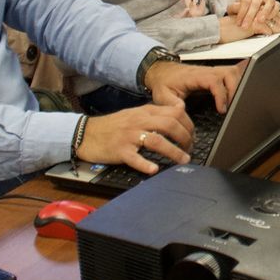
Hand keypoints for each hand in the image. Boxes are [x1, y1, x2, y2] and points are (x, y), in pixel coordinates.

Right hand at [76, 102, 195, 173]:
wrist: (86, 133)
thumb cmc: (113, 125)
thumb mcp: (135, 113)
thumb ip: (156, 112)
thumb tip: (180, 109)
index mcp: (145, 111)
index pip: (174, 111)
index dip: (189, 123)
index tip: (193, 135)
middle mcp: (139, 121)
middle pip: (169, 124)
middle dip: (185, 137)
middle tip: (190, 149)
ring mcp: (129, 136)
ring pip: (156, 141)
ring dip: (174, 152)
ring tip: (183, 160)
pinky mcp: (119, 151)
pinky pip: (134, 158)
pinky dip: (146, 164)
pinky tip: (155, 169)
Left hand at [143, 59, 242, 112]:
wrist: (162, 72)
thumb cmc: (164, 83)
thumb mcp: (162, 95)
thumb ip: (170, 103)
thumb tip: (181, 109)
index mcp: (194, 76)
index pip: (214, 81)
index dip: (221, 95)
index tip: (222, 109)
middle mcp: (206, 71)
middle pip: (229, 73)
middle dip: (235, 90)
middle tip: (232, 107)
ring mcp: (212, 71)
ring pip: (232, 72)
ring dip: (238, 85)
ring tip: (234, 103)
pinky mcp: (215, 74)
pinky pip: (231, 74)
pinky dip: (237, 82)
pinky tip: (236, 94)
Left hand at [221, 0, 279, 40]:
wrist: (249, 13)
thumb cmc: (240, 10)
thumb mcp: (233, 9)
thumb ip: (233, 7)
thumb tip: (237, 7)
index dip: (242, 12)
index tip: (238, 23)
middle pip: (256, 2)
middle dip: (250, 16)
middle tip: (245, 26)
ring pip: (269, 1)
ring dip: (264, 12)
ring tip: (259, 21)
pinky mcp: (275, 3)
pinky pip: (277, 5)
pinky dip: (273, 12)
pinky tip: (268, 19)